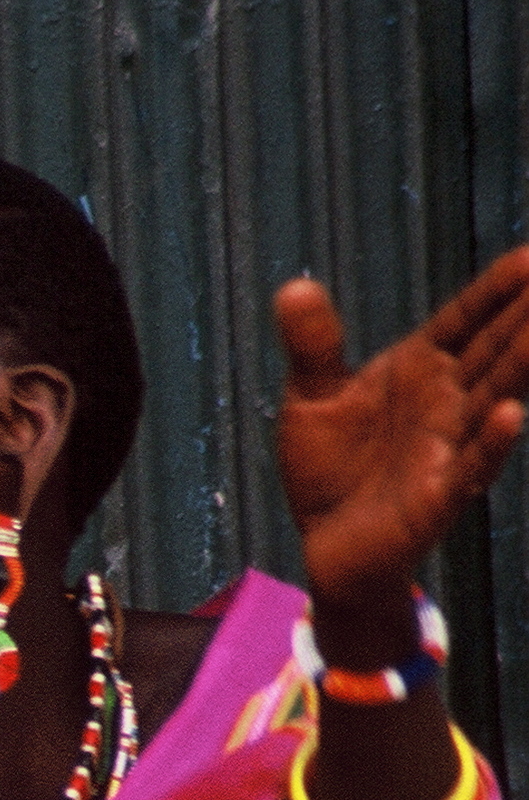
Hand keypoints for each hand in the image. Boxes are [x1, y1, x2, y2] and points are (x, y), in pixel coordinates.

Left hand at [275, 248, 528, 622]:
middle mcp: (445, 402)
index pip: (464, 321)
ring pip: (494, 397)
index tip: (528, 254)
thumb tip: (294, 286)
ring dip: (522, 364)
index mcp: (418, 370)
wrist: (326, 545)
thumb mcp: (311, 397)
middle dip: (527, 315)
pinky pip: (469, 465)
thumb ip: (312, 345)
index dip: (494, 291)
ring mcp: (448, 446)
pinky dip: (488, 441)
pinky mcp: (438, 495)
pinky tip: (508, 414)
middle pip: (494, 350)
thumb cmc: (330, 467)